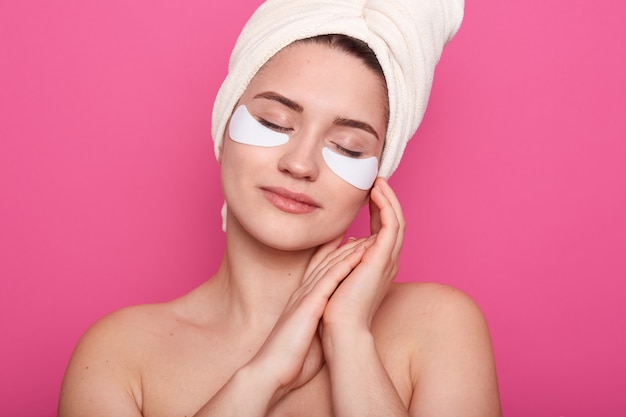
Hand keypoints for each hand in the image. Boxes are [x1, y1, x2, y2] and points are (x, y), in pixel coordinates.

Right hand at [247, 235, 372, 400]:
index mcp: (303, 301)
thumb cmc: (290, 361)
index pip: (320, 270)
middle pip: (327, 262)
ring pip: (330, 265)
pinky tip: (360, 253)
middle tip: (367, 231)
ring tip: (370, 236)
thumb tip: (333, 327)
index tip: (352, 243)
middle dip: (347, 245)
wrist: (270, 372)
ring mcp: (305, 297)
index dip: (336, 255)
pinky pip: (329, 278)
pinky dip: (345, 263)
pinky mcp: (309, 305)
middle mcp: (303, 293)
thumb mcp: (308, 337)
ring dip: (351, 249)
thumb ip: (320, 325)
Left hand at [321, 178, 404, 331]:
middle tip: (377, 181)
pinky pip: (391, 225)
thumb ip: (347, 255)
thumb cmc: (335, 307)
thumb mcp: (341, 272)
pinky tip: (377, 193)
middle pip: (394, 224)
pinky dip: (386, 206)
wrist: (340, 327)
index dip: (378, 211)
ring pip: (397, 221)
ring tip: (378, 182)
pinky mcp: (384, 258)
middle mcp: (387, 261)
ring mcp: (388, 260)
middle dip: (387, 201)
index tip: (369, 194)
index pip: (382, 232)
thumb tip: (350, 237)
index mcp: (377, 265)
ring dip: (389, 199)